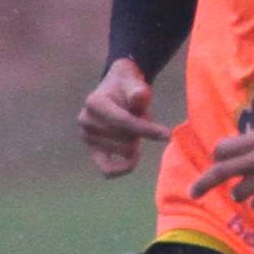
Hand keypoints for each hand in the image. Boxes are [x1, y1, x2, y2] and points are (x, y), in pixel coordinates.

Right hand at [78, 59, 173, 177]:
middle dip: (140, 131)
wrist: (117, 91)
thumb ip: (138, 91)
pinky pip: (107, 170)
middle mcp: (86, 121)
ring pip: (124, 152)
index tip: (168, 135)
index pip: (123, 121)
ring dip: (136, 141)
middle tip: (140, 118)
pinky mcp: (93, 150)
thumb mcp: (135, 84)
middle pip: (125, 139)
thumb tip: (139, 96)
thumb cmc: (129, 87)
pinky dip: (123, 168)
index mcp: (94, 102)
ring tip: (134, 126)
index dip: (146, 129)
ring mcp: (87, 137)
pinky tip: (136, 158)